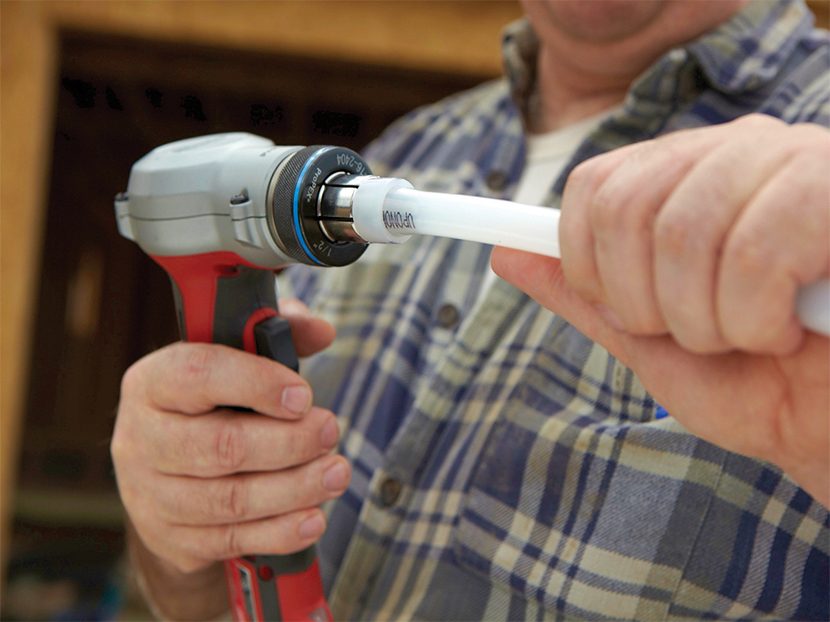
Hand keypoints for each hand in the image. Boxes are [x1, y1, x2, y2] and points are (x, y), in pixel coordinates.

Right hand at [112, 299, 348, 609]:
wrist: (164, 474)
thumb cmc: (211, 404)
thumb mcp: (236, 359)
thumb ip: (279, 333)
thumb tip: (321, 331)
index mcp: (152, 382)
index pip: (199, 375)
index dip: (256, 383)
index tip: (303, 395)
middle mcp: (141, 439)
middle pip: (220, 446)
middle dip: (289, 442)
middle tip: (331, 431)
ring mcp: (150, 494)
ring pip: (230, 499)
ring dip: (295, 488)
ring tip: (336, 473)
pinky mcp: (170, 537)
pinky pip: (231, 539)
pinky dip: (280, 532)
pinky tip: (314, 517)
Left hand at [491, 114, 828, 505]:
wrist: (825, 430)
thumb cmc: (747, 383)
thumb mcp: (646, 337)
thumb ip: (582, 292)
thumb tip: (506, 251)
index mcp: (686, 176)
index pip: (594, 185)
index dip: (586, 260)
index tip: (626, 311)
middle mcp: (735, 153)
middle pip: (627, 207)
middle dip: (644, 304)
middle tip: (697, 336)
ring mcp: (792, 164)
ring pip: (685, 234)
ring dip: (702, 323)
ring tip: (749, 338)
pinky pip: (755, 256)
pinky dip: (754, 323)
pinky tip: (789, 332)